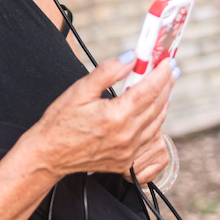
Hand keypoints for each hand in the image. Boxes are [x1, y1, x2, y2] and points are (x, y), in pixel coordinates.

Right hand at [30, 51, 175, 179]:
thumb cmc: (60, 122)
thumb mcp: (79, 90)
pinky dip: (155, 121)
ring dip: (164, 102)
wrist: (49, 155)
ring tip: (165, 86)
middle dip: (166, 84)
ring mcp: (128, 151)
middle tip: (170, 69)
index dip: (161, 74)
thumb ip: (107, 72)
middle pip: (157, 105)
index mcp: (116, 116)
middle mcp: (127, 135)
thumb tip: (130, 57)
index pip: (149, 90)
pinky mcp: (126, 161)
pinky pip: (149, 138)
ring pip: (157, 122)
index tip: (167, 62)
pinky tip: (153, 111)